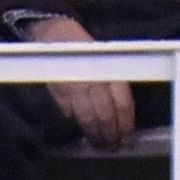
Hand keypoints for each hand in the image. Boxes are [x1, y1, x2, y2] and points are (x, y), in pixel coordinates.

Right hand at [21, 15, 133, 146]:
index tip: (127, 134)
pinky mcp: (58, 93)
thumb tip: (123, 109)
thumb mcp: (105, 56)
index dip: (126, 122)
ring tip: (100, 144)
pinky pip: (70, 113)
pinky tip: (82, 132)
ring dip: (95, 134)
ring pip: (88, 118)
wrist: (52, 34)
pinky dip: (77, 124)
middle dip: (111, 133)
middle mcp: (93, 80)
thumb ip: (114, 79)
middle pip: (106, 114)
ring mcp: (74, 88)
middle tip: (114, 145)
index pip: (123, 102)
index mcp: (109, 69)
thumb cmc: (82, 45)